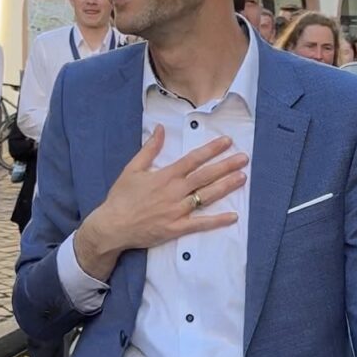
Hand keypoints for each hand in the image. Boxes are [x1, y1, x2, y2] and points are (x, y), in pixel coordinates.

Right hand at [74, 127, 248, 280]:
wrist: (112, 226)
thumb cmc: (121, 198)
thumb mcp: (132, 169)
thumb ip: (149, 149)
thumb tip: (160, 128)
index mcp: (165, 176)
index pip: (193, 159)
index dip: (211, 149)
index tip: (227, 141)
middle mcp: (174, 192)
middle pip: (205, 176)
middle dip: (226, 165)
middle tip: (244, 158)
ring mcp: (177, 211)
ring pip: (206, 196)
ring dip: (226, 187)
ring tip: (242, 178)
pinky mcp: (176, 228)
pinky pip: (200, 224)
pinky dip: (217, 221)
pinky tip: (233, 216)